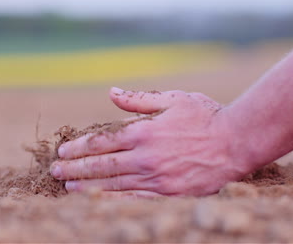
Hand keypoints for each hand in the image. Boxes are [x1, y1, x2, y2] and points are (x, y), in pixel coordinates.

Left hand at [50, 87, 250, 197]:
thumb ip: (139, 100)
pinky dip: (113, 200)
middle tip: (55, 172)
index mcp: (144, 132)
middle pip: (101, 165)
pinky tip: (98, 201)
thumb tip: (111, 92)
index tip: (63, 152)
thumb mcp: (173, 99)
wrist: (237, 142)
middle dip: (75, 169)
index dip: (79, 148)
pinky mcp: (168, 194)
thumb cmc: (206, 116)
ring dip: (87, 187)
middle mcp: (145, 157)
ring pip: (113, 184)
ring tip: (68, 188)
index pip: (102, 141)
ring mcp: (156, 178)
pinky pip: (134, 199)